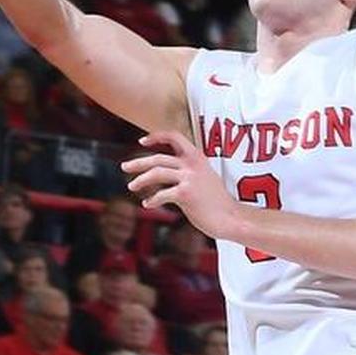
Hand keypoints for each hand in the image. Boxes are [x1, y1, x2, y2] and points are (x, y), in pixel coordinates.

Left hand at [122, 132, 236, 237]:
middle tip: (124, 167)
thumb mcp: (206, 177)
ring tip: (131, 186)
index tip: (142, 141)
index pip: (174, 137)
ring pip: (156, 173)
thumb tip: (167, 173)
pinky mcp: (186, 193)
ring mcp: (189, 178)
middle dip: (138, 162)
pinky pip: (162, 194)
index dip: (156, 136)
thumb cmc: (217, 202)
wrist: (231, 217)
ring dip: (141, 180)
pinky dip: (152, 200)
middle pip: (158, 158)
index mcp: (197, 157)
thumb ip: (189, 171)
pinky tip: (147, 205)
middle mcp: (192, 164)